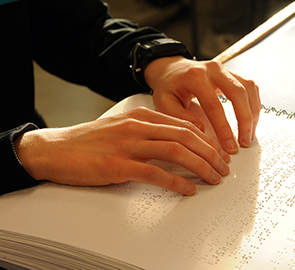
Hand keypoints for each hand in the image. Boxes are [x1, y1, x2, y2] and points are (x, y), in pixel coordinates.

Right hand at [13, 107, 229, 194]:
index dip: (207, 141)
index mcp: (142, 116)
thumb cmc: (91, 141)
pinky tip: (189, 189)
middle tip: (223, 168)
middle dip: (210, 153)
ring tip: (214, 178)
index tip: (218, 153)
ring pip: (176, 152)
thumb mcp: (124, 127)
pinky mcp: (118, 165)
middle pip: (186, 137)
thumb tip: (178, 143)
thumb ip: (150, 131)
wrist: (56, 149)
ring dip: (201, 166)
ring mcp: (128, 145)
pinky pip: (156, 173)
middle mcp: (138, 127)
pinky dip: (177, 182)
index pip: (185, 126)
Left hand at [144, 56, 260, 153]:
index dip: (224, 128)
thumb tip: (202, 130)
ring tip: (249, 135)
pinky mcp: (233, 74)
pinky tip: (250, 121)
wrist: (171, 70)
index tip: (229, 146)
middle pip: (238, 93)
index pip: (214, 105)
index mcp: (195, 76)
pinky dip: (253, 105)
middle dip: (245, 120)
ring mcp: (225, 69)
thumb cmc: (168, 88)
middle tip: (245, 142)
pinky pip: (250, 88)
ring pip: (249, 88)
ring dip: (253, 113)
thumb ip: (180, 117)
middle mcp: (213, 69)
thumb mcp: (164, 103)